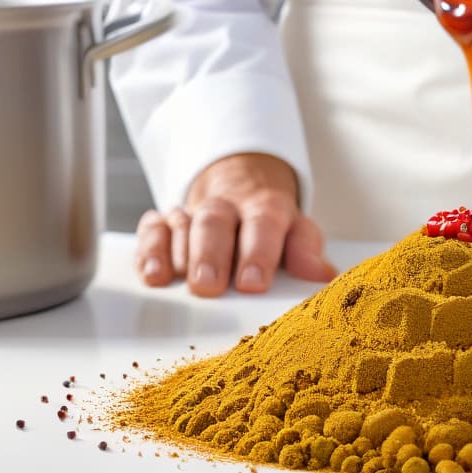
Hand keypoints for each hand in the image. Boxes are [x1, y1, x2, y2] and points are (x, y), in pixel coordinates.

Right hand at [134, 153, 336, 296]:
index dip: (258, 252)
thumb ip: (306, 251)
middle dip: (210, 254)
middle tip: (208, 285)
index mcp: (266, 208)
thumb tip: (322, 275)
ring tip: (175, 281)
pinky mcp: (165, 223)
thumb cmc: (271, 226)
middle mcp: (228, 208)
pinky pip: (152, 230)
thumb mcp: (296, 232)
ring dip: (177, 254)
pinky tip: (153, 275)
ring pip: (182, 224)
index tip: (253, 282)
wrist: (241, 187)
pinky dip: (149, 250)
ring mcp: (194, 213)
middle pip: (215, 222)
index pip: (263, 224)